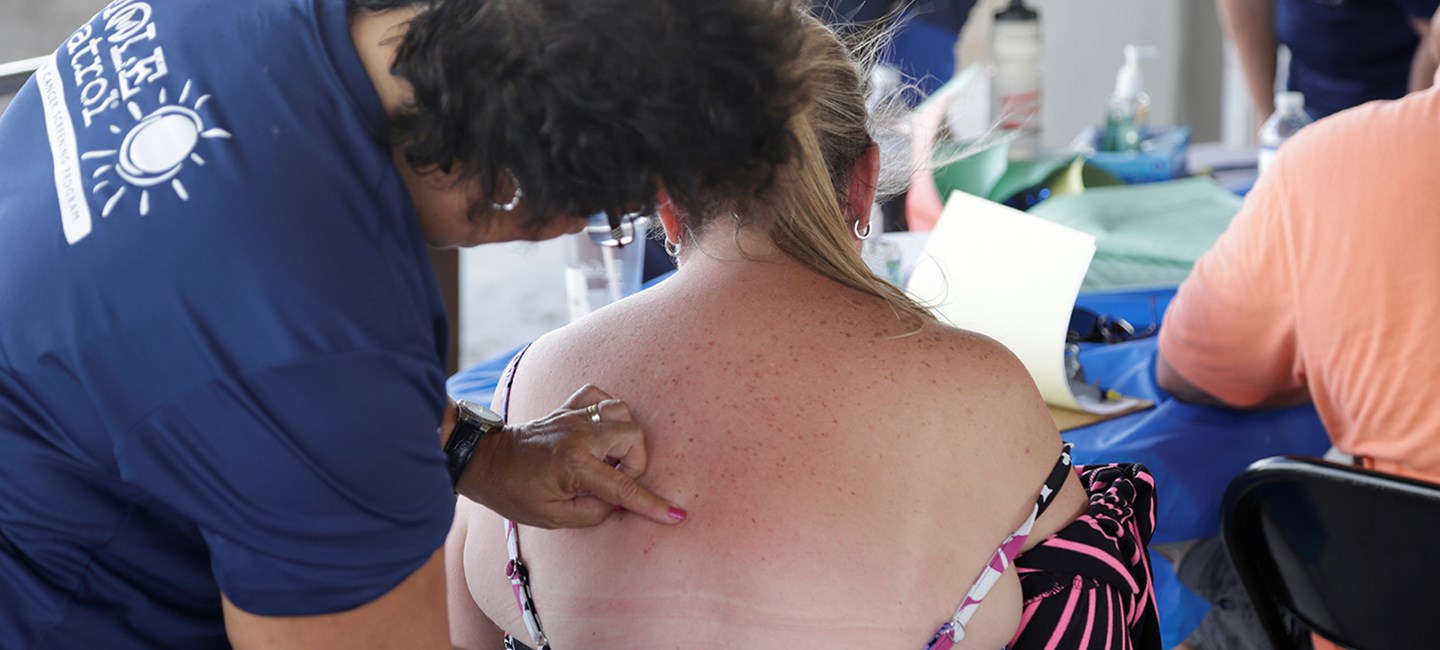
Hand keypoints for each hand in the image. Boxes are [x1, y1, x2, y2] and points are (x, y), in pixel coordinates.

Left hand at [456, 385, 686, 528]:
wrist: (485, 461)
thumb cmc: (513, 492)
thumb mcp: (551, 517)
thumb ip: (591, 513)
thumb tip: (617, 503)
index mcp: (573, 464)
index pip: (622, 487)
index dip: (651, 504)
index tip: (675, 515)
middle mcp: (577, 435)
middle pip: (633, 435)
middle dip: (635, 461)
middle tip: (615, 479)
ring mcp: (573, 417)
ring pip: (622, 412)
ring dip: (625, 437)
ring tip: (609, 457)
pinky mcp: (567, 407)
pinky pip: (600, 396)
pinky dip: (608, 412)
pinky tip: (600, 431)